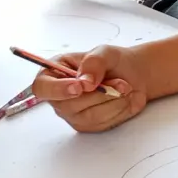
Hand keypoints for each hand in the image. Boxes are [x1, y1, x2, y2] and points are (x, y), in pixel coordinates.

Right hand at [30, 45, 146, 132]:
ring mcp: (72, 113)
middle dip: (99, 94)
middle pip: (67, 105)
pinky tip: (122, 98)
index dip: (57, 89)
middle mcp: (59, 95)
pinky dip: (117, 109)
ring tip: (124, 87)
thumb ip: (94, 62)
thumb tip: (84, 82)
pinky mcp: (87, 124)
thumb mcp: (106, 52)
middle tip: (120, 82)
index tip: (78, 87)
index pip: (42, 87)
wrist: (136, 75)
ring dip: (112, 100)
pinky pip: (101, 123)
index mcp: (55, 72)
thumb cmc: (115, 61)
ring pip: (88, 116)